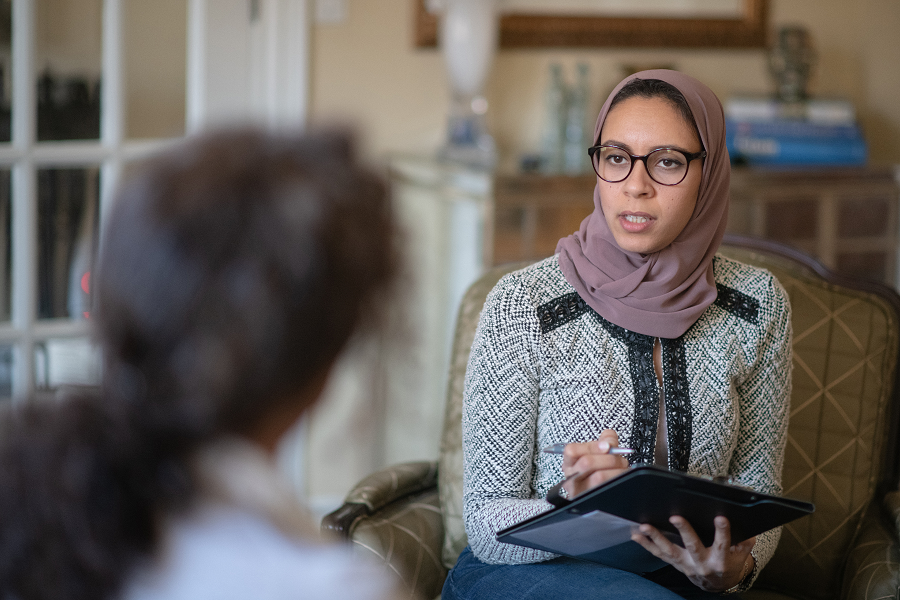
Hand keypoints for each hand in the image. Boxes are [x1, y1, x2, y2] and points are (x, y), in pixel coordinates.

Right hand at [561, 429, 628, 496]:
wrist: (602, 499)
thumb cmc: (596, 473)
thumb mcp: (597, 455)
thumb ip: (605, 441)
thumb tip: (609, 436)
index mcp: (569, 464)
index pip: (572, 451)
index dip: (592, 446)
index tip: (607, 446)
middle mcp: (572, 478)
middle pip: (587, 462)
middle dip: (608, 458)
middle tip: (619, 458)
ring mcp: (581, 492)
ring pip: (599, 476)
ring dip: (617, 469)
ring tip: (622, 468)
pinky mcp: (593, 501)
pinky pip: (608, 488)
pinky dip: (620, 479)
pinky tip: (622, 477)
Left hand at [631, 515, 754, 592]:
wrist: (717, 584)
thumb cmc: (729, 563)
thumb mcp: (741, 554)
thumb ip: (744, 540)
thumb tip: (746, 521)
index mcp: (720, 560)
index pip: (722, 543)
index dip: (723, 531)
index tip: (721, 517)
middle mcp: (702, 563)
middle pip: (693, 546)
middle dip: (684, 531)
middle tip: (675, 517)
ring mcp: (686, 565)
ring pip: (670, 551)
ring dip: (656, 538)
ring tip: (645, 526)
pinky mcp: (675, 564)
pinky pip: (659, 554)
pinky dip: (646, 544)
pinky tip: (636, 535)